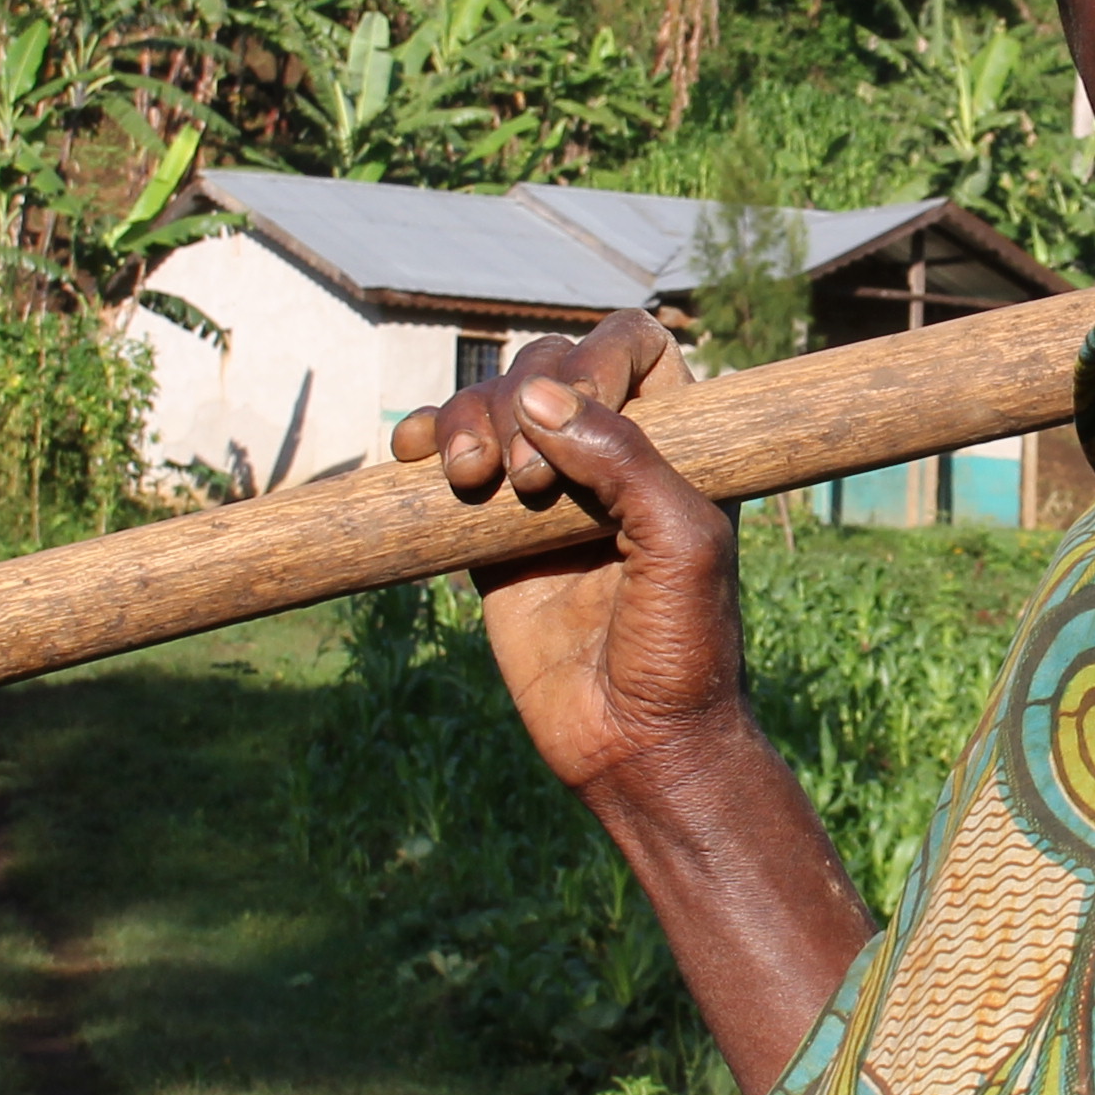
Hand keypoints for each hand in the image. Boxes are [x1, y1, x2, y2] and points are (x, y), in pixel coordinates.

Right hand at [391, 311, 746, 807]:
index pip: (634, 349)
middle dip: (520, 400)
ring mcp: (545, 498)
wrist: (637, 744)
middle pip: (548, 370)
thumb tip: (537, 398)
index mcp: (677, 446)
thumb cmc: (684, 648)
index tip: (571, 412)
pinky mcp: (490, 540)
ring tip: (467, 474)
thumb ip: (624, 460)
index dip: (595, 358)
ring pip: (492, 410)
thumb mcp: (682, 544)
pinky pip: (448, 470)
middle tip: (529, 482)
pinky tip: (410, 454)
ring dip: (466, 418)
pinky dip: (424, 443)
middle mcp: (610, 460)